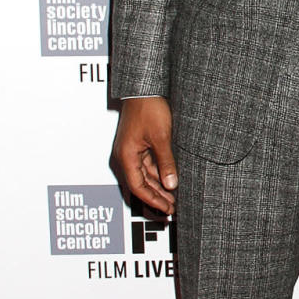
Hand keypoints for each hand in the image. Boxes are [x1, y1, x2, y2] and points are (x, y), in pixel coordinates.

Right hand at [111, 97, 176, 214]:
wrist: (144, 89)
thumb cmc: (149, 107)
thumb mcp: (161, 137)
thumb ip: (166, 162)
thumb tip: (171, 184)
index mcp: (126, 155)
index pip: (138, 187)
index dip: (153, 200)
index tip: (167, 209)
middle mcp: (124, 155)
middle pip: (140, 185)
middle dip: (156, 198)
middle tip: (172, 210)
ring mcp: (130, 150)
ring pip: (144, 176)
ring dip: (158, 187)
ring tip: (174, 198)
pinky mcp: (137, 145)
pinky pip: (146, 166)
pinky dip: (158, 175)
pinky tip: (169, 180)